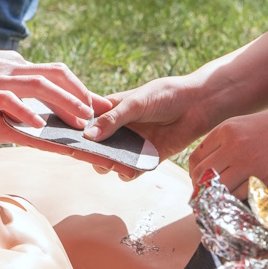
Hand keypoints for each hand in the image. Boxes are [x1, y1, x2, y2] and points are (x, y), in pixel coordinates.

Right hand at [0, 38, 105, 134]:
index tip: (99, 104)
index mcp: (15, 66)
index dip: (79, 88)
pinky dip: (26, 111)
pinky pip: (8, 99)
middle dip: (82, 96)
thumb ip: (7, 94)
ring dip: (65, 103)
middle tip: (100, 115)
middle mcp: (11, 69)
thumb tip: (27, 118)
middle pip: (57, 77)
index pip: (55, 74)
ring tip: (81, 121)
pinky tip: (40, 124)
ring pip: (41, 86)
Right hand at [86, 72, 218, 160]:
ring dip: (108, 165)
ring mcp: (133, 144)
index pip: (88, 123)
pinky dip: (128, 172)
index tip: (69, 139)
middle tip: (91, 155)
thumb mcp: (137, 103)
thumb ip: (114, 119)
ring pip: (111, 161)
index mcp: (112, 110)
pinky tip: (130, 169)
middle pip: (97, 146)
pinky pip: (131, 171)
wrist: (198, 104)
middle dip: (92, 152)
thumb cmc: (166, 95)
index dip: (78, 132)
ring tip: (110, 164)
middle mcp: (120, 129)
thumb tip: (89, 136)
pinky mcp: (147, 158)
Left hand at [189, 106, 267, 193]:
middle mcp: (232, 145)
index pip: (196, 158)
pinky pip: (238, 195)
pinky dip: (236, 199)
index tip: (200, 182)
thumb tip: (211, 165)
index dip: (195, 174)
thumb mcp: (248, 123)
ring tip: (221, 201)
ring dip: (215, 198)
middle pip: (201, 175)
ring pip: (216, 189)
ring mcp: (247, 161)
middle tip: (207, 197)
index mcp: (226, 128)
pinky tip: (241, 198)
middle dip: (200, 189)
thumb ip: (227, 140)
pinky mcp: (263, 176)